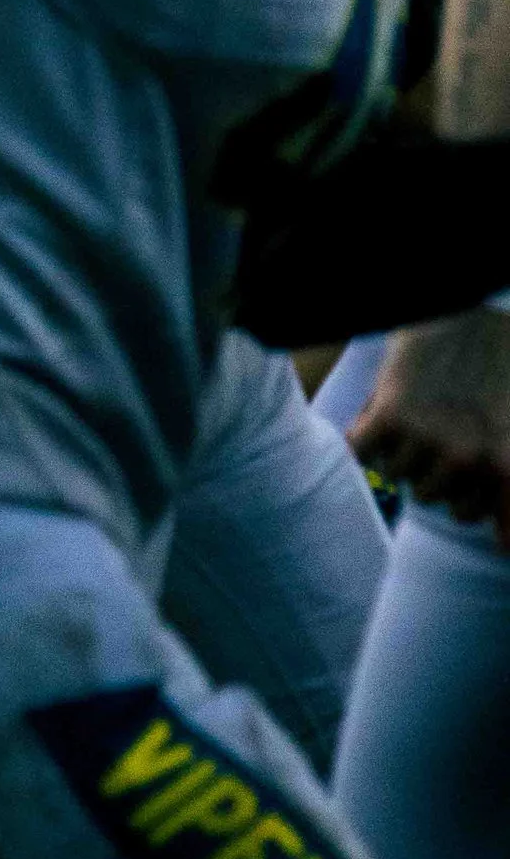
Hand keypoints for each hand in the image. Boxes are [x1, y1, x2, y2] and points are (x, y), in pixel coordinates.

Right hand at [351, 309, 509, 541]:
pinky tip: (386, 409)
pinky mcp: (390, 416)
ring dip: (399, 447)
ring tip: (419, 410)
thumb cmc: (498, 367)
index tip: (462, 464)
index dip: (461, 491)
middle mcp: (468, 458)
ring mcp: (428, 438)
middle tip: (441, 424)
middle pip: (429, 496)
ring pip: (396, 474)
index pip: (471, 518)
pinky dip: (367, 435)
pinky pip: (364, 451)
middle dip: (430, 466)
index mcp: (506, 464)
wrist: (462, 308)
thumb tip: (504, 550)